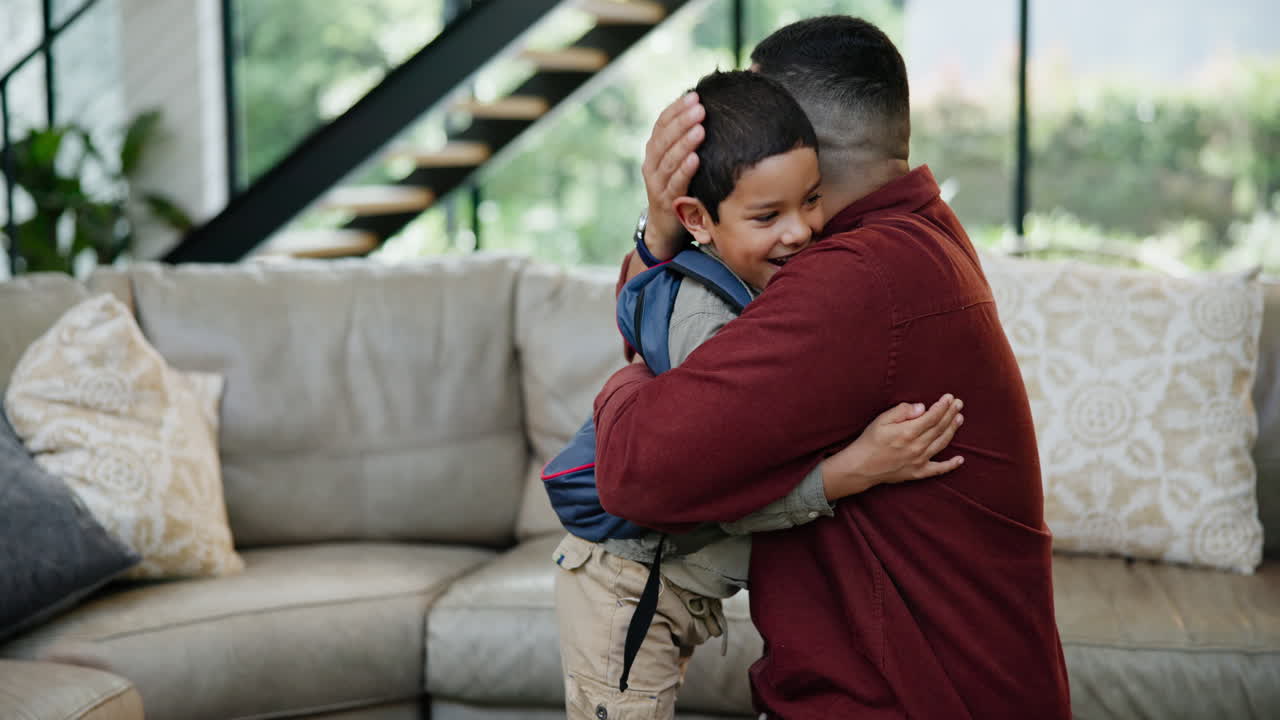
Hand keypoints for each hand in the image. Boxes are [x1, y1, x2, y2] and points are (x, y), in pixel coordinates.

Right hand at [641, 92, 704, 260]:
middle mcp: (652, 164)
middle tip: (699, 107)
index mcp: (655, 150)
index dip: (676, 109)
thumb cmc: (682, 188)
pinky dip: (685, 170)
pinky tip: (696, 159)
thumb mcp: (683, 162)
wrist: (666, 228)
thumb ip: (691, 139)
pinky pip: (675, 183)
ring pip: (668, 159)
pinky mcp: (665, 201)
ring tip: (700, 129)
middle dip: (682, 121)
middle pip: (664, 138)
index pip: (662, 123)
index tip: (695, 95)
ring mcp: (656, 183)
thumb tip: (714, 110)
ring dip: (684, 142)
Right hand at [821, 394, 964, 500]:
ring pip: (942, 443)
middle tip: (958, 403)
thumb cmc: (869, 441)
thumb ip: (902, 411)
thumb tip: (922, 407)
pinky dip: (951, 465)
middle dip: (950, 414)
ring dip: (952, 430)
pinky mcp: (918, 473)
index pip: (932, 416)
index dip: (943, 406)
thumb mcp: (881, 420)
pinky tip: (960, 459)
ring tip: (959, 418)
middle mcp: (917, 447)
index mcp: (908, 432)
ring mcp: (919, 461)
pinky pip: (938, 469)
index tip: (950, 397)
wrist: (861, 467)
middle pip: (940, 428)